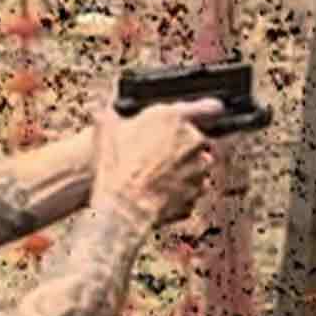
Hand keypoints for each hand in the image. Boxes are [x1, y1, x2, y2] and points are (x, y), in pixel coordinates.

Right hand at [92, 100, 221, 228]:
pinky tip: (160, 193)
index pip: (209, 107)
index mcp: (174, 119)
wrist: (123, 208)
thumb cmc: (115, 168)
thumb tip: (103, 112)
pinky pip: (193, 188)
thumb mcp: (105, 134)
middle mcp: (193, 141)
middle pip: (199, 140)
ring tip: (157, 178)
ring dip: (184, 170)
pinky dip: (182, 191)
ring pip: (198, 165)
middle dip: (184, 148)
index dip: (210, 109)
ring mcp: (198, 169)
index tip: (212, 111)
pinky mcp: (198, 192)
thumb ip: (110, 118)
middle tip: (160, 157)